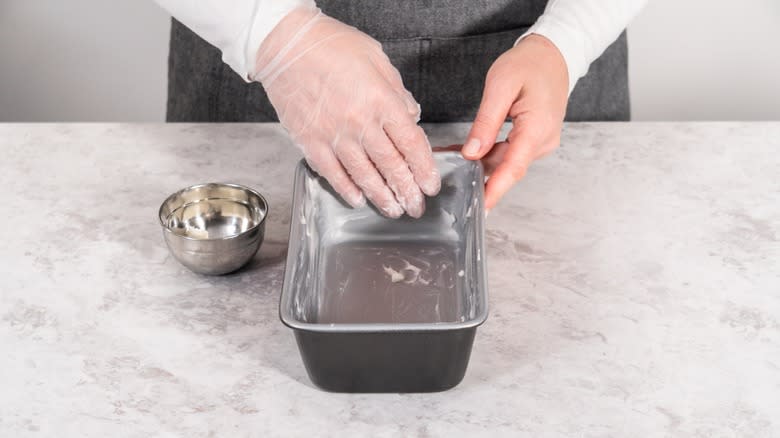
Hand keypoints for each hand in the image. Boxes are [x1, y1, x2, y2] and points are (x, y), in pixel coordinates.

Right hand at [253, 7, 439, 217]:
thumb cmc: (330, 45)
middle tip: (416, 207)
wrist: (285, 44)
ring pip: (363, 175)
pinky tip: (358, 199)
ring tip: (393, 209)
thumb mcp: (376, 58)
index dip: (424, 169)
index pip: (411, 143)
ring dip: (381, 196)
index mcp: (381, 100)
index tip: (431, 185)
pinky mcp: (310, 141)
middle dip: (407, 190)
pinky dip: (346, 189)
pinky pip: (332, 172)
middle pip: (391, 165)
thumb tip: (411, 116)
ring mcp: (334, 135)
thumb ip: (397, 91)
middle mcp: (360, 122)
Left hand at [461, 34, 568, 210]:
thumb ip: (486, 122)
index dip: (495, 190)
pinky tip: (470, 150)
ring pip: (506, 161)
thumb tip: (472, 152)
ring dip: (482, 162)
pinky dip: (489, 153)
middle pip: (506, 167)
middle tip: (449, 177)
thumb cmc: (530, 64)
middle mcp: (543, 141)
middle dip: (478, 175)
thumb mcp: (500, 86)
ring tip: (453, 157)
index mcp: (537, 129)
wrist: (554, 54)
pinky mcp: (535, 139)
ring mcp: (541, 142)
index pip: (513, 168)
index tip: (481, 208)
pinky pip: (510, 152)